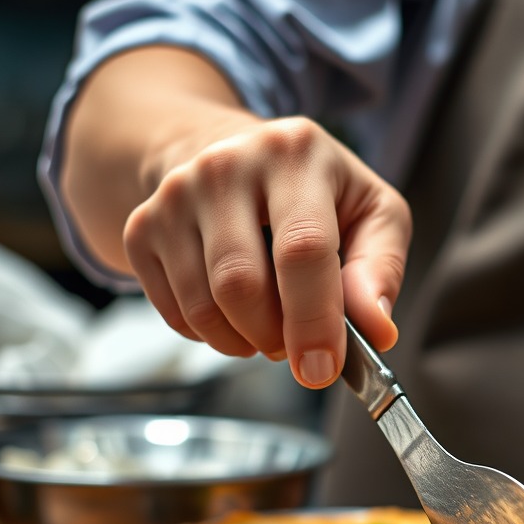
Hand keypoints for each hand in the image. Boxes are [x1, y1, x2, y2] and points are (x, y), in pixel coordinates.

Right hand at [121, 115, 411, 387]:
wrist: (235, 158)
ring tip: (271, 326)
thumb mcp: (373, 212)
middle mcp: (226, 165)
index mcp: (295, 154)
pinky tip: (235, 312)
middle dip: (275, 337)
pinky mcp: (142, 227)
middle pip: (242, 286)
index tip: (321, 369)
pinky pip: (175, 314)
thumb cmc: (316, 192)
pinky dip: (212, 335)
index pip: (302, 249)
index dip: (313, 320)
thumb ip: (381, 270)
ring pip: (204, 308)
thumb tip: (376, 330)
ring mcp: (175, 195)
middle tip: (298, 345)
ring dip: (244, 342)